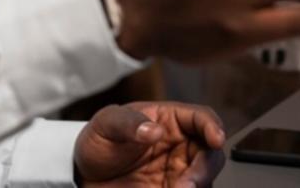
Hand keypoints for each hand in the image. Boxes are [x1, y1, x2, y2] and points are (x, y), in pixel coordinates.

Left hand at [74, 102, 225, 187]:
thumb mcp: (105, 124)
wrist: (83, 177)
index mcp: (170, 120)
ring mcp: (179, 173)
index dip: (212, 126)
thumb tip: (155, 129)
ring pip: (204, 180)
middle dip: (205, 169)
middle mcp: (180, 147)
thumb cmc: (98, 142)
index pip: (201, 118)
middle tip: (187, 185)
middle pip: (210, 154)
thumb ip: (128, 123)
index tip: (216, 138)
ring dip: (196, 187)